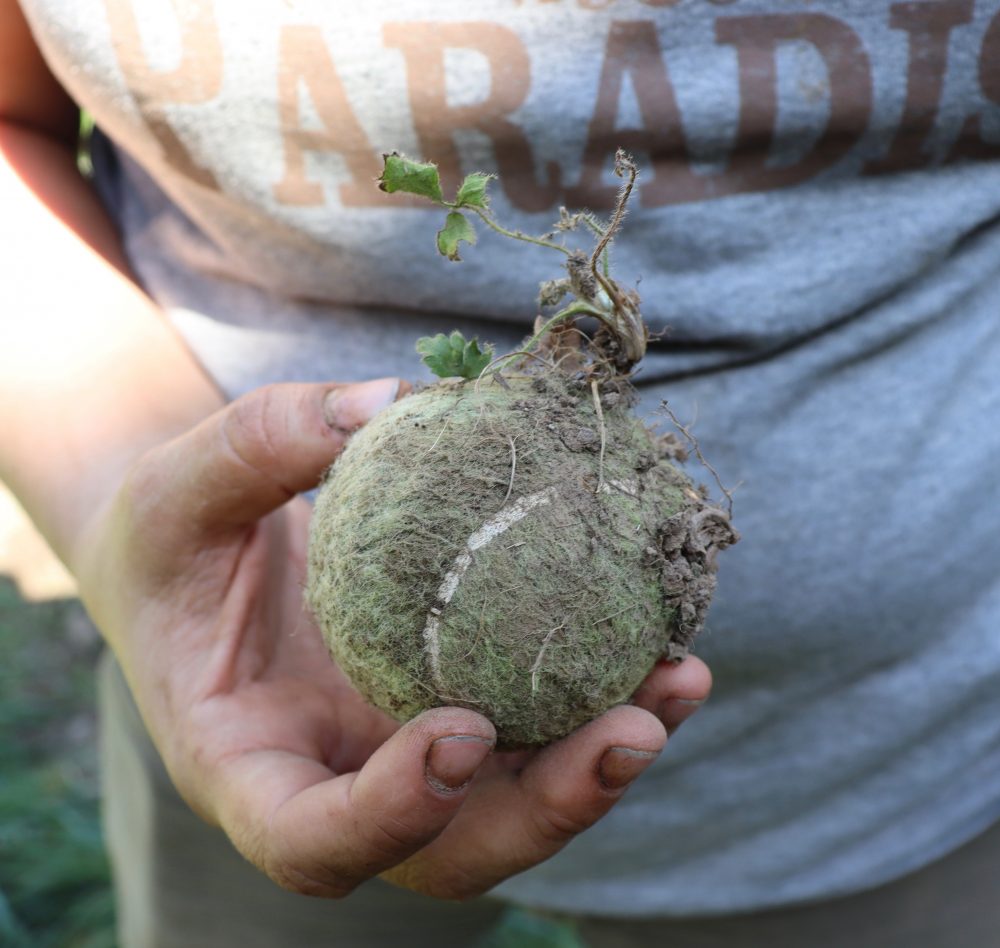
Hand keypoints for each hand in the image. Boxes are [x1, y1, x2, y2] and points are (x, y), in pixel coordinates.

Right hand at [74, 378, 710, 899]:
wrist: (204, 558)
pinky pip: (539, 723)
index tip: (461, 734)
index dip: (392, 815)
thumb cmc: (171, 538)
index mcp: (249, 765)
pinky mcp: (457, 706)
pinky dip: (602, 690)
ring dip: (604, 757)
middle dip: (547, 808)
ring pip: (516, 799)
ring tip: (679, 678)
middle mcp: (340, 781)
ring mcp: (405, 755)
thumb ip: (262, 443)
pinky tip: (662, 640)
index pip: (312, 839)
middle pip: (451, 850)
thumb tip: (385, 403)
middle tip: (631, 731)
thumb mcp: (180, 485)